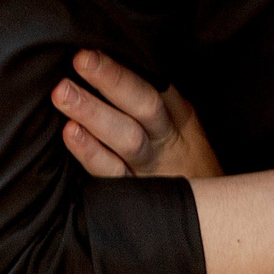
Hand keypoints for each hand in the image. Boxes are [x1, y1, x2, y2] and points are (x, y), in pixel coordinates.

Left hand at [52, 49, 222, 179]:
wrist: (212, 220)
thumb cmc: (184, 169)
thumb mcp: (183, 133)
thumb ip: (156, 106)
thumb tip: (113, 69)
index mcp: (180, 120)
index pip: (154, 89)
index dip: (121, 72)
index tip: (88, 53)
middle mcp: (169, 141)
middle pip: (144, 107)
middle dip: (112, 81)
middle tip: (80, 60)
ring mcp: (153, 169)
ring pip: (127, 137)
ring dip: (95, 113)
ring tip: (62, 92)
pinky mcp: (137, 195)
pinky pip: (114, 173)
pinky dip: (92, 153)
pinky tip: (71, 134)